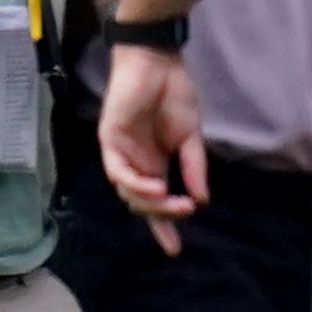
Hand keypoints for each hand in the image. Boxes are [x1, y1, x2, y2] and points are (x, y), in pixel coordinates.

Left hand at [97, 41, 209, 252]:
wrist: (159, 62)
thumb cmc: (174, 93)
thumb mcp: (191, 137)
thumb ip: (194, 167)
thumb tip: (202, 199)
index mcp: (154, 163)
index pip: (156, 203)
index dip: (164, 226)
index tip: (174, 249)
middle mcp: (135, 162)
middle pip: (141, 203)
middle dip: (163, 215)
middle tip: (184, 212)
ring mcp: (121, 152)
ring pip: (128, 192)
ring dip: (151, 202)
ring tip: (174, 202)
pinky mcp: (110, 139)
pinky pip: (118, 171)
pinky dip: (135, 183)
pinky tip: (155, 186)